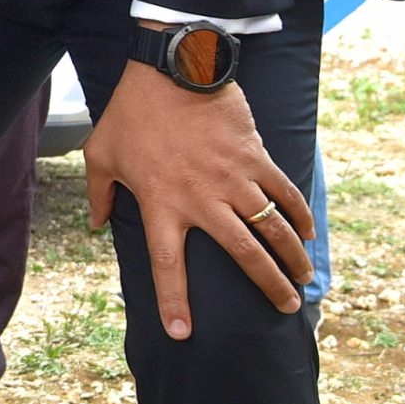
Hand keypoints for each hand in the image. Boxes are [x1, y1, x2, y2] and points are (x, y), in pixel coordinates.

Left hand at [84, 58, 313, 338]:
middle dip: (268, 286)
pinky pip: (283, 192)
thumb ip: (98, 195)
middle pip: (243, 255)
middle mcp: (202, 200)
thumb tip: (95, 224)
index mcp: (162, 205)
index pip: (168, 266)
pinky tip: (309, 234)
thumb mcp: (100, 155)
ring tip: (305, 280)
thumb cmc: (131, 113)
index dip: (174, 302)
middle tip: (286, 308)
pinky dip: (299, 214)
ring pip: (272, 228)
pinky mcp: (254, 157)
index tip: (182, 333)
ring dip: (293, 256)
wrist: (172, 70)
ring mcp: (233, 179)